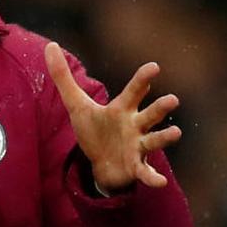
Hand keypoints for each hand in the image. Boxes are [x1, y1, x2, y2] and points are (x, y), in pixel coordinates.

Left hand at [44, 42, 181, 192]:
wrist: (99, 164)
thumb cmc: (94, 130)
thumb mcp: (76, 104)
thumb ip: (63, 76)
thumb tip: (50, 45)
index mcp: (122, 109)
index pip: (134, 91)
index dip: (143, 79)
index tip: (154, 66)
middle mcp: (135, 126)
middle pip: (150, 114)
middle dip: (160, 107)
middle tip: (172, 99)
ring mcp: (138, 147)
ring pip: (155, 140)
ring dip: (165, 137)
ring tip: (175, 132)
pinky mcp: (136, 167)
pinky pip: (146, 172)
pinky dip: (153, 177)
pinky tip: (159, 181)